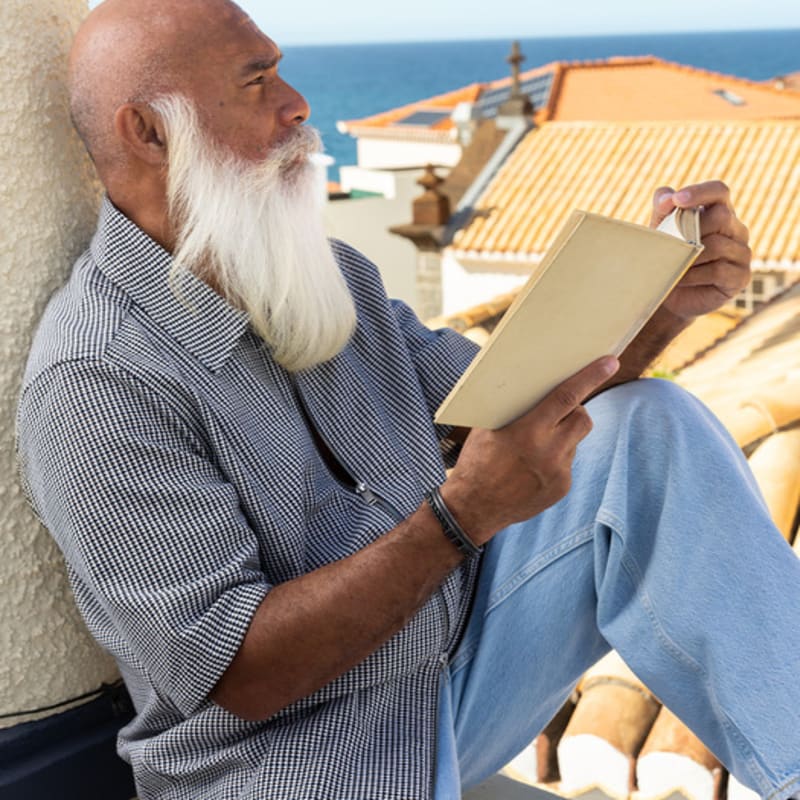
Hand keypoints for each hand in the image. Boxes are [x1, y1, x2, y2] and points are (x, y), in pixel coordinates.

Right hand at [441, 356, 619, 545]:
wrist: (473, 508)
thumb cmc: (476, 461)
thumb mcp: (489, 428)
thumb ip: (516, 410)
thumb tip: (538, 389)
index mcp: (528, 432)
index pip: (567, 397)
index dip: (590, 377)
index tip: (610, 362)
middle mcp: (548, 452)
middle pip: (582, 418)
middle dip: (576, 410)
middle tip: (562, 410)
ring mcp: (558, 473)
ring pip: (575, 441)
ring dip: (562, 435)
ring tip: (536, 445)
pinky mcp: (562, 488)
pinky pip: (567, 462)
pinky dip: (555, 458)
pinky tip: (533, 467)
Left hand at [650, 181, 750, 319]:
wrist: (671, 297)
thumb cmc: (668, 257)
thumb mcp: (661, 231)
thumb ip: (662, 209)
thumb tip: (668, 198)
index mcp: (719, 212)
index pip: (719, 191)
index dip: (700, 192)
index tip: (678, 199)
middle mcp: (736, 229)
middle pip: (720, 217)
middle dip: (690, 229)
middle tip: (670, 244)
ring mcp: (742, 253)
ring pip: (718, 245)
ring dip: (689, 256)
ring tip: (671, 265)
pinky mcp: (741, 277)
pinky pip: (718, 270)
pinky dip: (694, 275)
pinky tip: (681, 279)